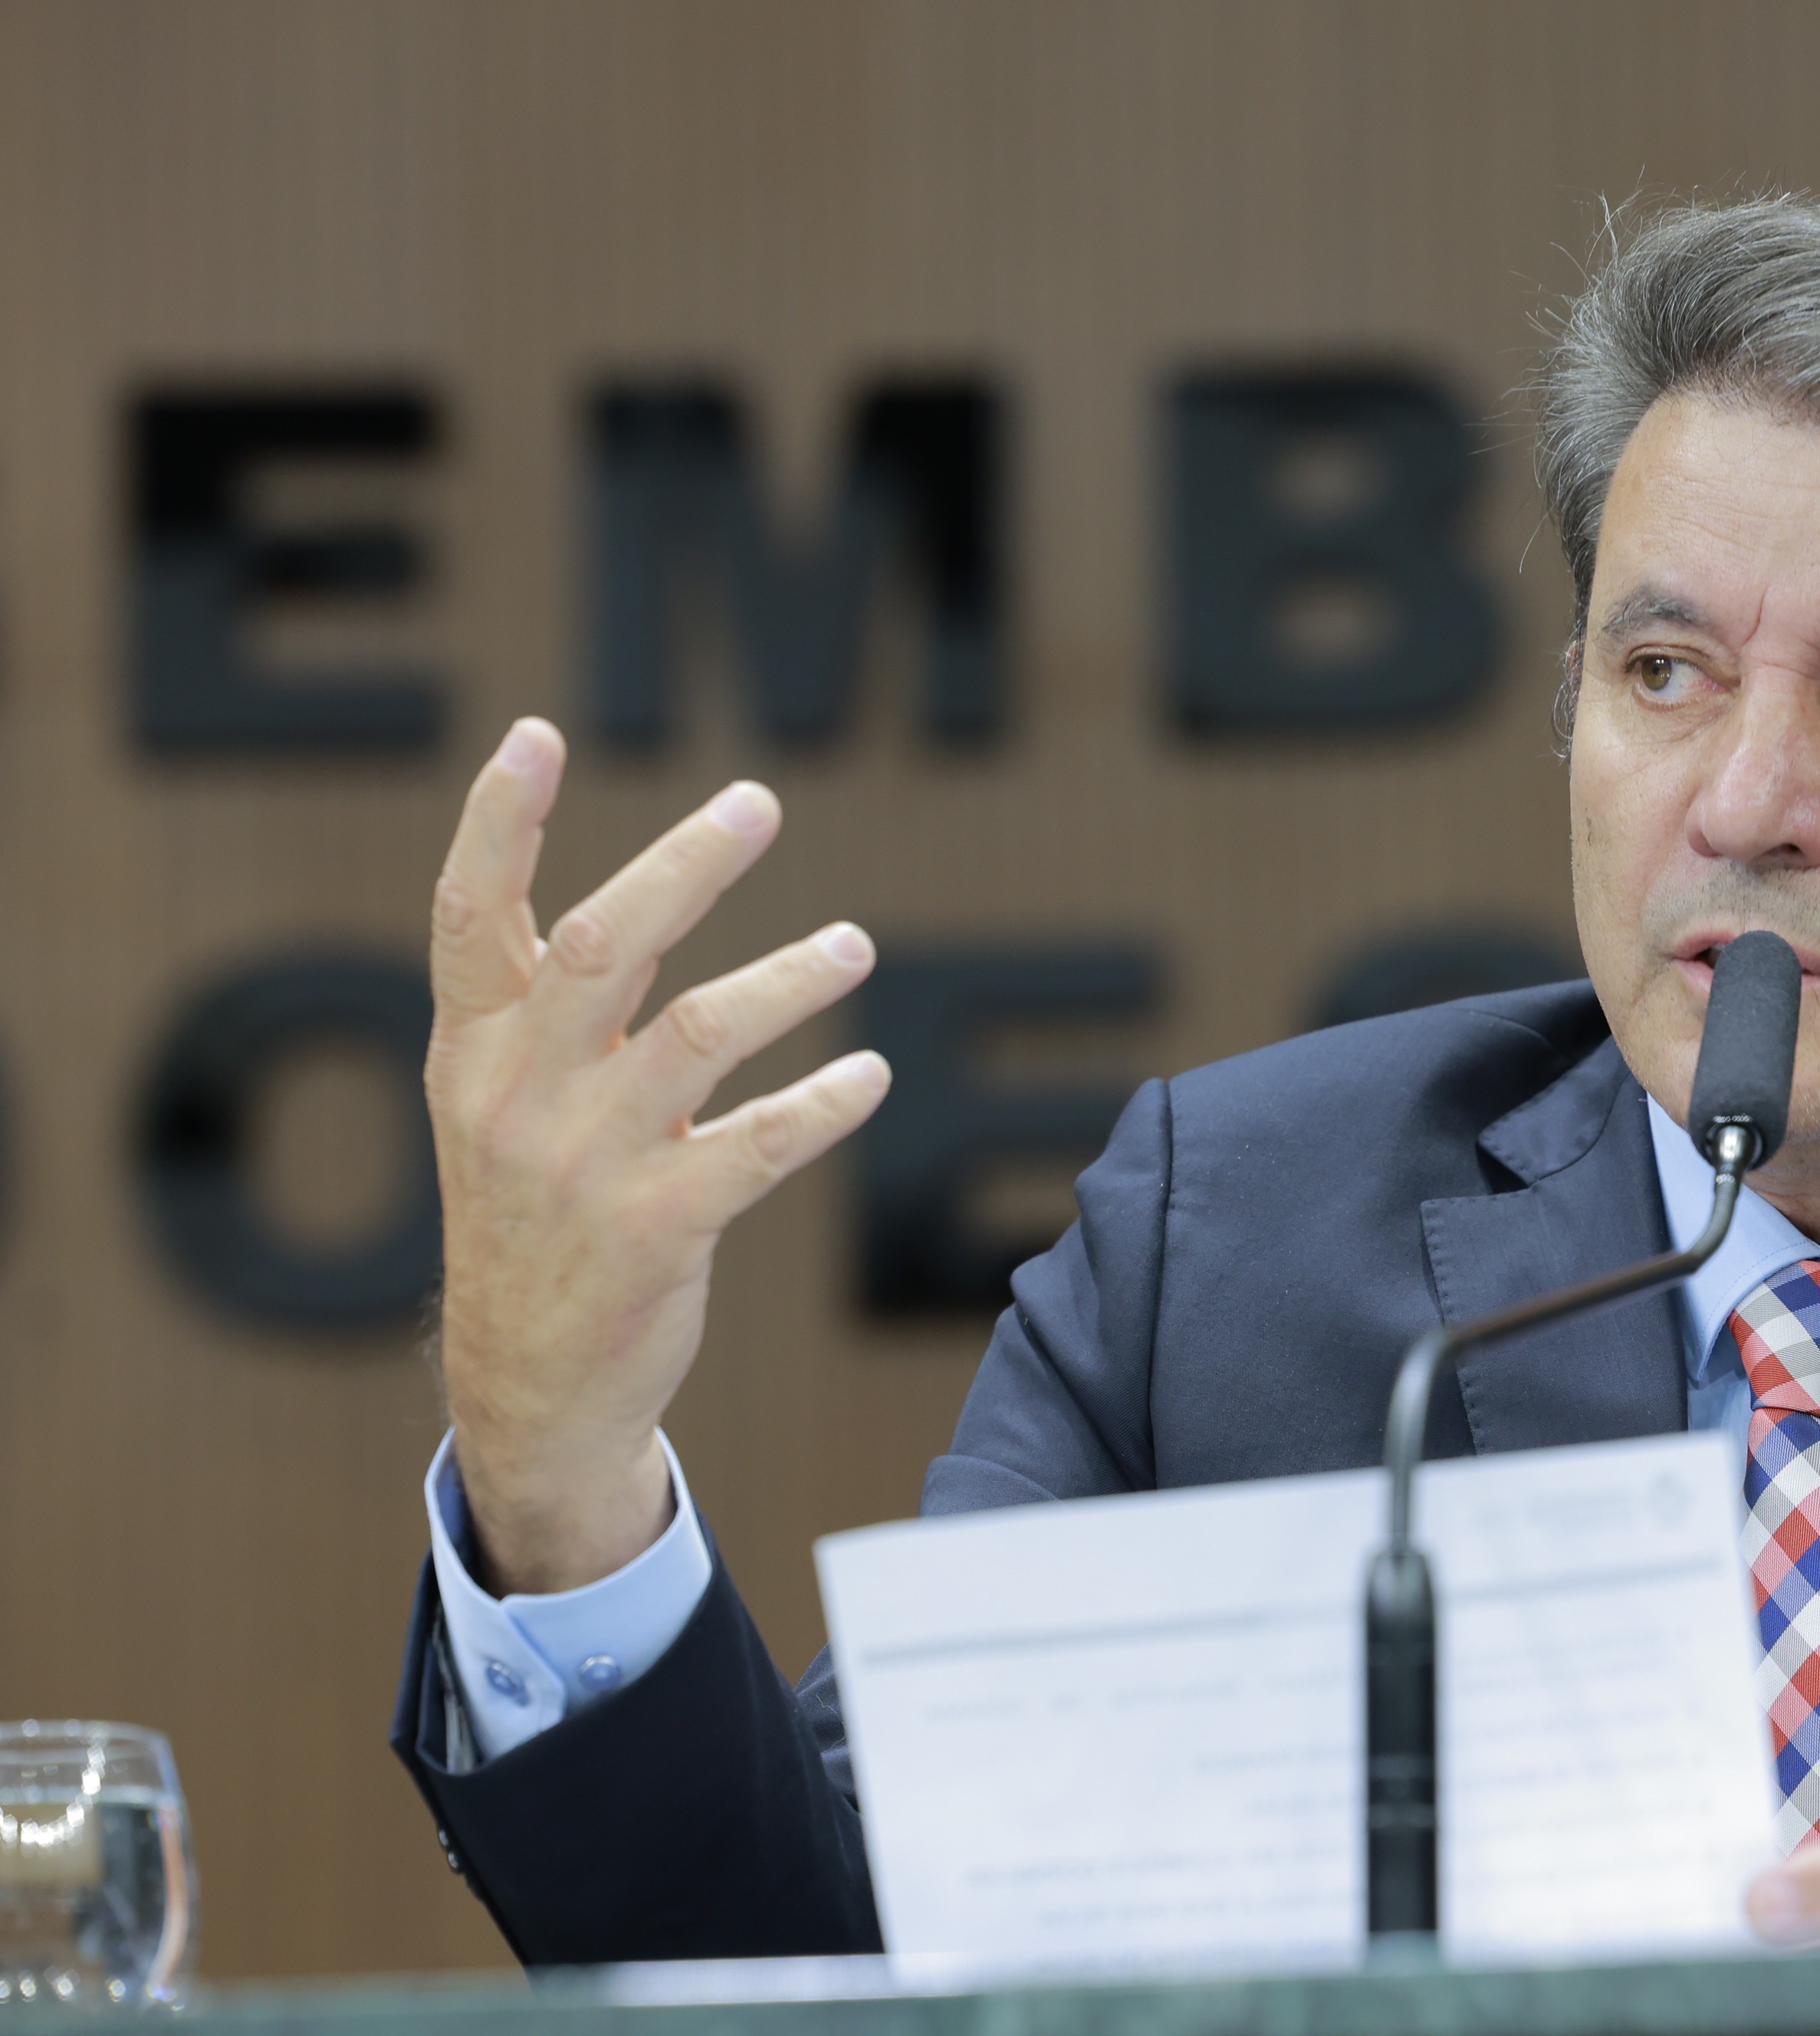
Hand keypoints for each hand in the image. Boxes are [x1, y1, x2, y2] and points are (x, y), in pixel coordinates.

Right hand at [425, 718, 890, 1594]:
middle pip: (597, 947)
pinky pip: (756, 1147)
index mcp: (473, 1054)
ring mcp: (586, 1165)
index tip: (533, 732)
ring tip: (856, 946)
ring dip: (787, 981)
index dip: (495, 820)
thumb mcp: (508, 1108)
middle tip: (758, 801)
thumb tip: (644, 896)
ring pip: (696, 1036)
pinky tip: (871, 1076)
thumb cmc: (535, 1217)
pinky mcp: (658, 1230)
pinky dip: (821, 1104)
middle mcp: (520, 1097)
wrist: (528, 1384)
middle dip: (681, 866)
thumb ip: (562, 1010)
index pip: (468, 915)